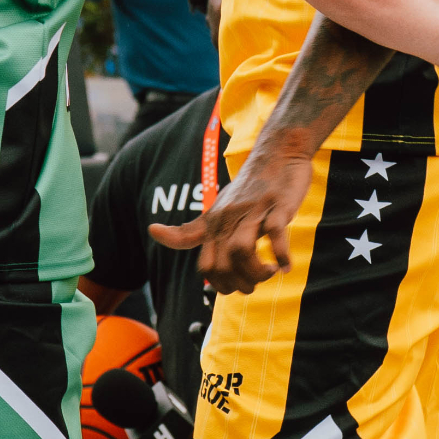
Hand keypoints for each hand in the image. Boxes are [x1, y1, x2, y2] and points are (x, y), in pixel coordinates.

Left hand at [153, 126, 314, 295]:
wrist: (277, 152)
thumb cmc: (247, 186)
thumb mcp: (216, 209)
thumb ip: (190, 229)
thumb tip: (152, 232)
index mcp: (214, 223)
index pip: (206, 265)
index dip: (219, 283)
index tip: (236, 286)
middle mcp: (229, 217)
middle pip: (223, 263)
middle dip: (239, 283)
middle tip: (255, 284)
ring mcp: (253, 211)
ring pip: (242, 250)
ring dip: (256, 272)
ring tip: (270, 273)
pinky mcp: (277, 205)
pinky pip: (276, 233)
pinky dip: (282, 254)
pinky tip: (287, 266)